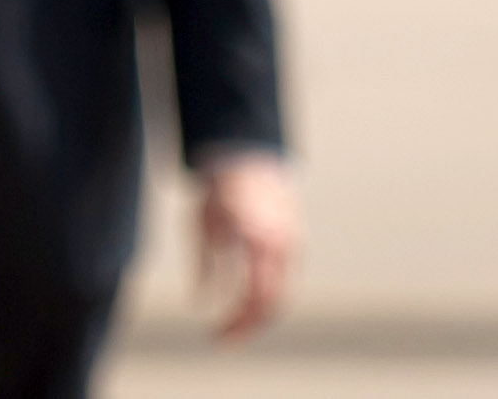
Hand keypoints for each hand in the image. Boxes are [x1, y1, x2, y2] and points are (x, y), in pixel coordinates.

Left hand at [194, 149, 300, 340]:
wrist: (248, 158)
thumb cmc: (219, 191)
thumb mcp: (202, 224)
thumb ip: (204, 264)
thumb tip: (202, 303)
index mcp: (254, 241)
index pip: (252, 298)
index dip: (236, 324)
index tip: (216, 337)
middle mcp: (279, 246)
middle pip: (271, 304)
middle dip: (247, 327)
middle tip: (222, 339)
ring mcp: (292, 245)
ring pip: (282, 296)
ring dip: (258, 317)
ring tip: (232, 326)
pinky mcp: (296, 244)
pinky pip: (285, 281)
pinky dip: (268, 299)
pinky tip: (246, 306)